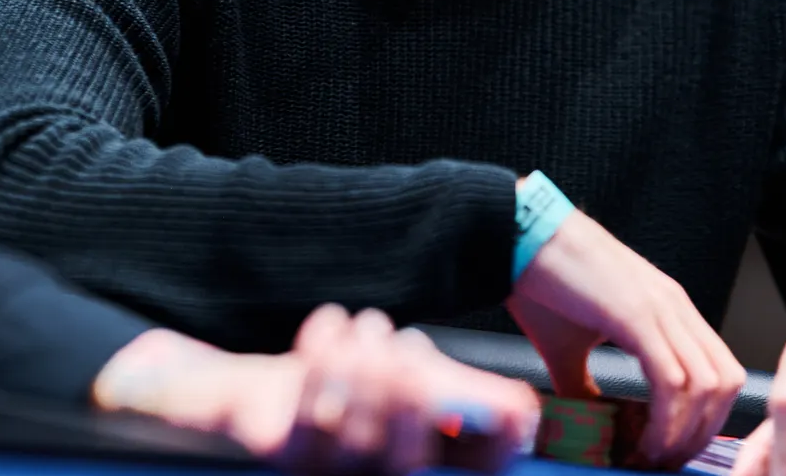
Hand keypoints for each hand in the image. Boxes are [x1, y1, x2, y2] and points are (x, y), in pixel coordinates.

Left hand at [93, 307, 539, 473]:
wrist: (260, 398)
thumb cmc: (353, 396)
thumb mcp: (414, 399)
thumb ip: (464, 404)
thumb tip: (525, 412)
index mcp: (416, 472)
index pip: (471, 473)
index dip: (495, 449)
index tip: (508, 408)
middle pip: (399, 458)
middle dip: (406, 393)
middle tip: (406, 344)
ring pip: (348, 432)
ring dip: (360, 365)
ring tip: (366, 325)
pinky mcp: (281, 456)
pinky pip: (301, 414)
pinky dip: (321, 356)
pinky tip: (330, 323)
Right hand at [507, 205, 744, 468]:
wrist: (518, 236)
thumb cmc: (541, 282)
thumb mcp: (572, 345)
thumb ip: (587, 385)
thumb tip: (590, 425)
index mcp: (668, 308)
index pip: (719, 371)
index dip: (706, 418)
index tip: (670, 449)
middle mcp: (675, 306)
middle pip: (726, 382)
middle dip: (702, 433)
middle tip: (665, 461)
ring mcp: (659, 308)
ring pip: (706, 386)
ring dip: (682, 433)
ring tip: (650, 457)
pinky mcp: (635, 314)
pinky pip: (671, 380)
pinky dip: (665, 421)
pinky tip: (642, 440)